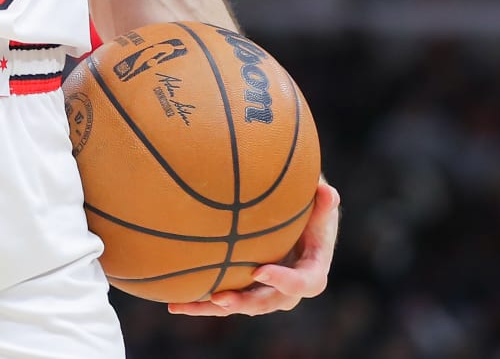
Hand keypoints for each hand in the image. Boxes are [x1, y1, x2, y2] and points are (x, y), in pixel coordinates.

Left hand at [167, 180, 339, 317]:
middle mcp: (287, 291)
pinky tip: (173, 303)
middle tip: (220, 298)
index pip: (302, 284)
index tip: (260, 270)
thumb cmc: (312, 213)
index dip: (282, 280)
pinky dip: (200, 304)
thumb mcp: (321, 206)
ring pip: (239, 307)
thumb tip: (326, 191)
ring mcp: (264, 294)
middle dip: (243, 303)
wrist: (300, 230)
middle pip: (266, 303)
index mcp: (311, 273)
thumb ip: (324, 202)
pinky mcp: (245, 291)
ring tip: (183, 305)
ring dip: (211, 308)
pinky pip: (223, 302)